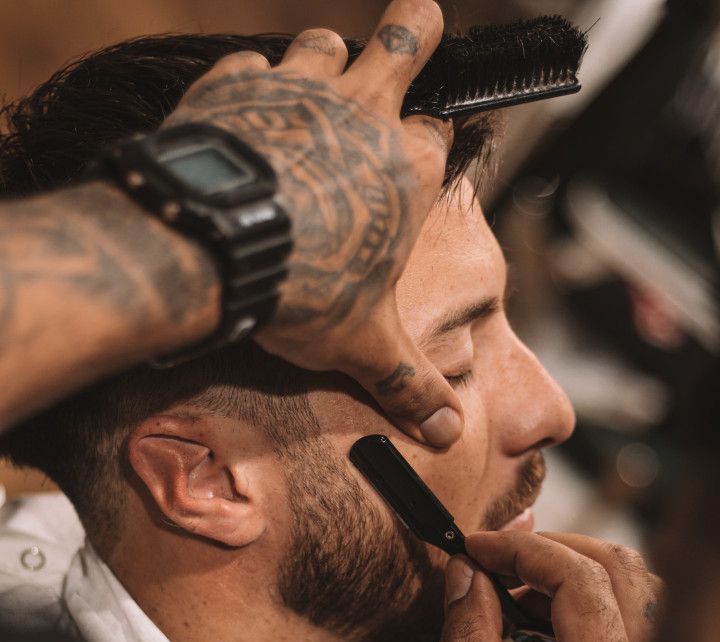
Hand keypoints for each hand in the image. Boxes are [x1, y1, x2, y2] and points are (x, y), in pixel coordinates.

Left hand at [163, 0, 461, 448]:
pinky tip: (241, 108)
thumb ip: (409, 384)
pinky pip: (247, 68)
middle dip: (413, 29)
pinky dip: (248, 84)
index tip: (426, 146)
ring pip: (324, 43)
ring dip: (326, 55)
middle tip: (418, 18)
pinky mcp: (236, 86)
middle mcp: (363, 113)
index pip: (439, 134)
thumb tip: (449, 432)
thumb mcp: (364, 346)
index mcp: (408, 168)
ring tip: (321, 70)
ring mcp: (298, 90)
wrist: (213, 245)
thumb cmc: (303, 292)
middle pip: (403, 42)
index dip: (433, 140)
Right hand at [429, 531, 662, 641]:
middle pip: (619, 571)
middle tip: (494, 559)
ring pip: (632, 597)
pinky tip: (537, 640)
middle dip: (551, 552)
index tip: (475, 548)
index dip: (521, 549)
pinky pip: (631, 633)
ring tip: (510, 594)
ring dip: (570, 580)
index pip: (578, 576)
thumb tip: (466, 575)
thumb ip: (467, 640)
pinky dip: (585, 615)